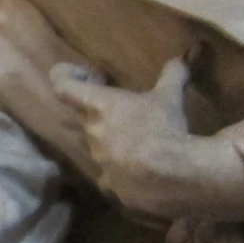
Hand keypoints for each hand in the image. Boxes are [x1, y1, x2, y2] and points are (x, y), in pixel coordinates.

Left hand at [50, 57, 243, 223]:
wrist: (168, 175)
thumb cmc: (162, 127)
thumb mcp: (170, 97)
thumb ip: (172, 75)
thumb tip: (181, 58)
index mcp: (98, 106)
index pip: (62, 86)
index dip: (67, 76)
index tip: (87, 75)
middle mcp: (91, 132)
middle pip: (84, 116)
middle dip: (99, 110)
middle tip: (122, 106)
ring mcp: (98, 161)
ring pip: (97, 145)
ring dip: (112, 139)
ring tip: (139, 138)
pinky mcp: (110, 185)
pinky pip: (110, 174)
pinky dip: (121, 170)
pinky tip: (141, 169)